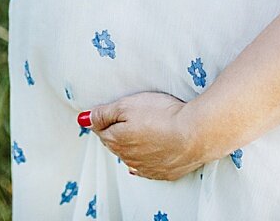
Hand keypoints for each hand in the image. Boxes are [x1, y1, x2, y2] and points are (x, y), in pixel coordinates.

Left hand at [79, 91, 205, 180]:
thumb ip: (103, 113)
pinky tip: (148, 155)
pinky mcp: (165, 173)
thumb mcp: (126, 106)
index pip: (101, 130)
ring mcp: (147, 168)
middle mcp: (128, 158)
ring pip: (131, 156)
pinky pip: (149, 168)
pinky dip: (147, 159)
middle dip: (117, 132)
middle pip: (116, 144)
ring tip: (142, 132)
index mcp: (116, 141)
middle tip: (126, 119)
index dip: (105, 119)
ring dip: (133, 146)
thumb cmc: (162, 115)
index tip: (109, 112)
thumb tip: (83, 119)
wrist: (196, 134)